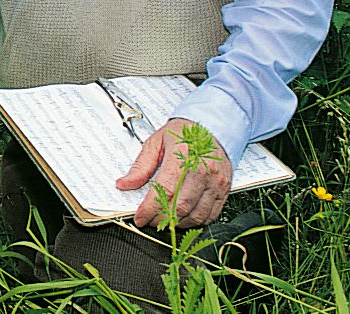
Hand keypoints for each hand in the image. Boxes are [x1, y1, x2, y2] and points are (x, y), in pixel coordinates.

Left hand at [116, 118, 231, 228]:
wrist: (213, 127)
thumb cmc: (184, 134)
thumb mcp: (156, 143)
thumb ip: (140, 166)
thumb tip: (124, 184)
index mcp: (183, 155)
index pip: (164, 190)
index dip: (150, 209)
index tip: (140, 217)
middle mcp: (202, 169)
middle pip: (180, 206)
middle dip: (161, 219)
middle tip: (150, 220)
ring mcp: (216, 181)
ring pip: (196, 215)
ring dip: (177, 223)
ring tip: (165, 219)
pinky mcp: (224, 189)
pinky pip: (211, 215)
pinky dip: (195, 221)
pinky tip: (183, 217)